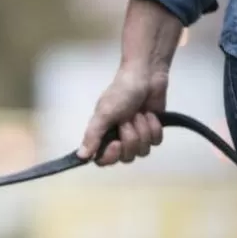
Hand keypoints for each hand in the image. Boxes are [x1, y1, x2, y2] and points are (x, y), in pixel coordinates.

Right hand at [77, 0, 182, 165]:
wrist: (146, 77)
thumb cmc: (121, 93)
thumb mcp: (104, 114)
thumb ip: (92, 136)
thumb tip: (80, 157)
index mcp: (103, 136)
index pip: (103, 160)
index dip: (110, 156)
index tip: (116, 143)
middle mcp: (119, 139)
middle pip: (126, 157)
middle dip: (130, 137)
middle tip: (128, 119)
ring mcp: (137, 137)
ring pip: (143, 151)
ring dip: (143, 130)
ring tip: (139, 113)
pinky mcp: (153, 132)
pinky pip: (156, 142)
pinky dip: (154, 127)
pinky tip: (150, 114)